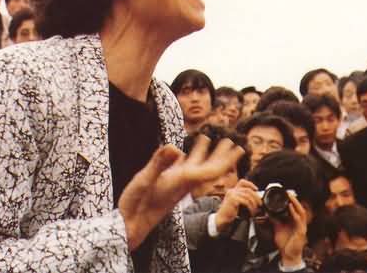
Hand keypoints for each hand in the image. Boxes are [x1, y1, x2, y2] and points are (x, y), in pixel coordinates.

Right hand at [119, 136, 243, 250]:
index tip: (239, 149)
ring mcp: (173, 185)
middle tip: (234, 143)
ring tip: (208, 138)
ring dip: (203, 154)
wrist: (128, 227)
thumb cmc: (135, 206)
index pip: (210, 171)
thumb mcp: (144, 181)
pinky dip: (184, 159)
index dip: (225, 160)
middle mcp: (181, 183)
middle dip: (222, 156)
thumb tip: (174, 146)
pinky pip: (179, 170)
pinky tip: (181, 153)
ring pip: (194, 168)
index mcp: (181, 182)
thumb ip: (158, 164)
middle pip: (208, 169)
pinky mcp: (164, 186)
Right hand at [215, 179, 260, 232]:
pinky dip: (250, 207)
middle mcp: (232, 191)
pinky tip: (251, 211)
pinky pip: (245, 201)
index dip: (250, 184)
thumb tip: (256, 198)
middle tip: (260, 203)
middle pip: (248, 190)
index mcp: (233, 190)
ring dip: (254, 204)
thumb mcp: (238, 203)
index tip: (256, 189)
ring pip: (248, 196)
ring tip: (255, 210)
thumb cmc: (230, 212)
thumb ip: (244, 198)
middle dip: (256, 197)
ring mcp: (232, 194)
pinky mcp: (233, 200)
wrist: (222, 218)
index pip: (242, 182)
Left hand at [271, 192, 307, 267]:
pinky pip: (299, 220)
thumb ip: (274, 219)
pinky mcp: (301, 231)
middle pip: (299, 208)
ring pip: (301, 212)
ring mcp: (301, 227)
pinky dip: (295, 213)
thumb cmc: (285, 242)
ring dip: (296, 203)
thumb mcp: (277, 227)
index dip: (291, 200)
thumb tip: (267, 211)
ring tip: (290, 196)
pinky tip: (291, 207)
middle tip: (287, 192)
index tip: (285, 193)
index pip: (294, 208)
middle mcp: (299, 222)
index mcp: (295, 221)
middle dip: (294, 199)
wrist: (288, 255)